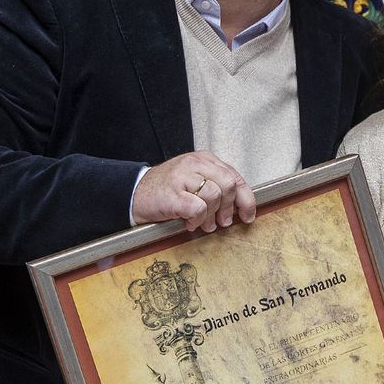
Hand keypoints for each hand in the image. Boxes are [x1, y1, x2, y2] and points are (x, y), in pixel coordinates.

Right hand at [132, 150, 254, 231]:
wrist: (135, 193)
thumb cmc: (167, 190)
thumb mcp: (195, 180)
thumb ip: (217, 186)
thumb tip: (240, 205)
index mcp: (204, 159)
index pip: (235, 177)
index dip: (246, 199)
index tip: (248, 215)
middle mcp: (195, 164)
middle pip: (229, 185)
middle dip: (229, 208)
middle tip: (222, 222)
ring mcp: (183, 177)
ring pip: (215, 196)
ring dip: (211, 216)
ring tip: (202, 223)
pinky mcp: (174, 194)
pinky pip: (199, 209)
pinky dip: (197, 220)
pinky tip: (189, 222)